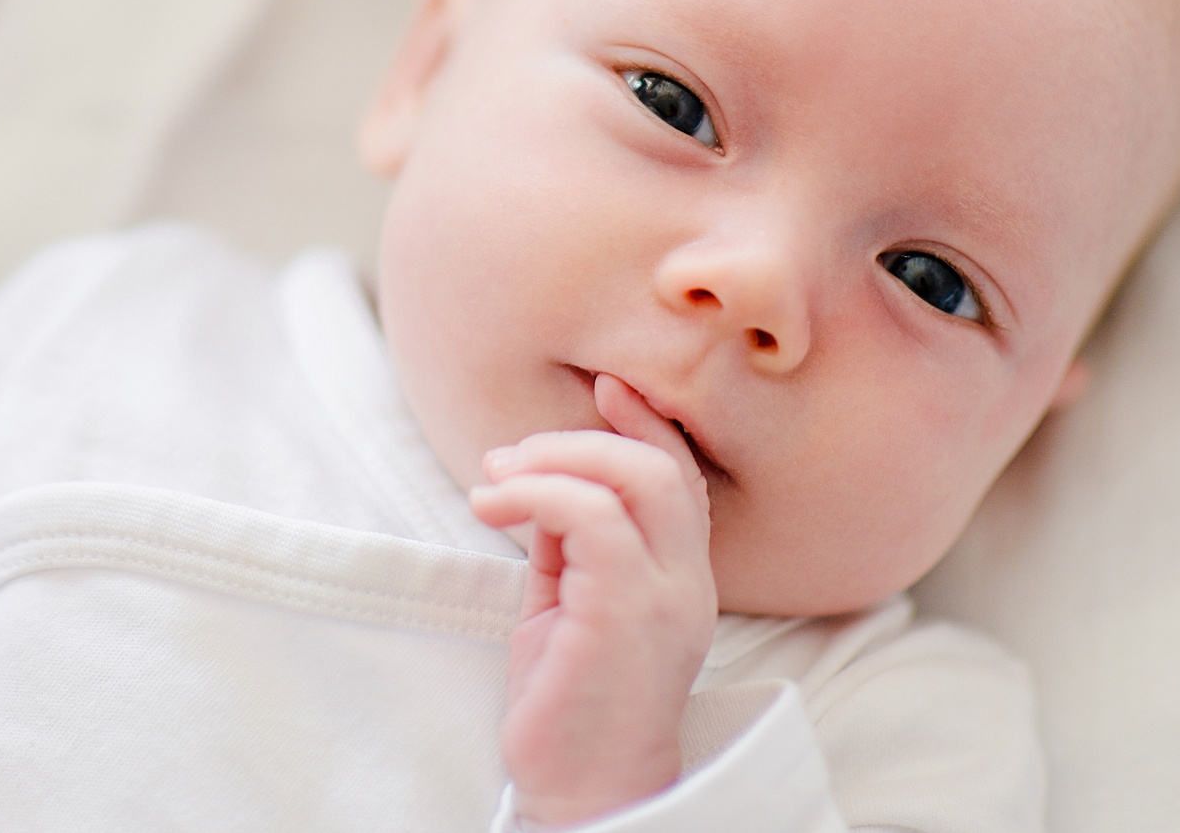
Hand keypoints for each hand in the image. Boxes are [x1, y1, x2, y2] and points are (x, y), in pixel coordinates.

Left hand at [469, 374, 718, 827]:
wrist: (582, 793)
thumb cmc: (570, 704)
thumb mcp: (569, 603)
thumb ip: (568, 540)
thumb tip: (538, 476)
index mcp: (681, 580)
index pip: (682, 477)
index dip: (645, 422)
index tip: (600, 388)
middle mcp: (688, 586)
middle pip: (661, 468)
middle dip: (580, 438)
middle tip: (511, 455)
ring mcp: (664, 601)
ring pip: (634, 481)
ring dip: (551, 462)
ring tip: (494, 484)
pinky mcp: (623, 617)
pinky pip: (592, 520)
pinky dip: (536, 495)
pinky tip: (491, 506)